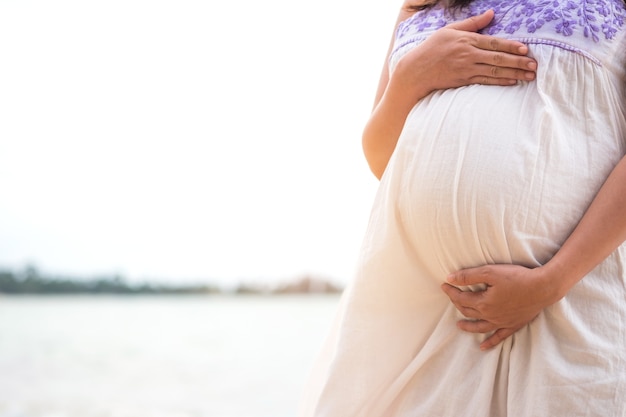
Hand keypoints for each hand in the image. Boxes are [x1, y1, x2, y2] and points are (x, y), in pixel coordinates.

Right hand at [393, 9, 536, 96]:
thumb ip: (472, 23)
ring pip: (494, 71)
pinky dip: (500, 81)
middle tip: (534, 65)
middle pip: (498, 58)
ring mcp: (466, 69)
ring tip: (529, 75)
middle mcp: (468, 55)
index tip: (526, 49)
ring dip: (513, 73)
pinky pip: (485, 81)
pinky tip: (512, 81)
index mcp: (467, 40)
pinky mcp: (463, 80)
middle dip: (518, 62)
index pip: (494, 43)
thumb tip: (491, 13)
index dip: (511, 46)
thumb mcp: (450, 30)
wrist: (416, 70)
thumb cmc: (432, 48)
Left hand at [441, 264, 557, 349]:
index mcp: (483, 302)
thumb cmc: (517, 277)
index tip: (444, 284)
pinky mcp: (513, 325)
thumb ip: (468, 276)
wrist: (543, 287)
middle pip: (468, 311)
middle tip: (451, 296)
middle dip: (457, 303)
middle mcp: (490, 315)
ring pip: (479, 327)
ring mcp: (502, 322)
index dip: (451, 291)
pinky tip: (483, 347)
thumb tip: (449, 278)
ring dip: (468, 326)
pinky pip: (499, 337)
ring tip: (459, 326)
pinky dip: (490, 342)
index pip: (461, 298)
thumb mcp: (490, 272)